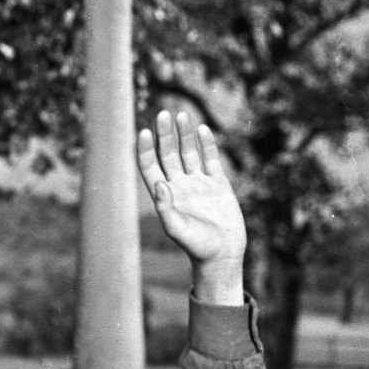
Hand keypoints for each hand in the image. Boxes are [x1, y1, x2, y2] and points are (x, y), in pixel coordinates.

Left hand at [138, 111, 246, 296]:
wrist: (223, 254)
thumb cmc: (196, 246)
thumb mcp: (176, 229)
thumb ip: (166, 208)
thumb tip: (160, 183)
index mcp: (164, 195)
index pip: (150, 166)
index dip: (146, 149)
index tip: (145, 131)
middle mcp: (179, 185)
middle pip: (168, 153)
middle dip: (165, 134)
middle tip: (164, 114)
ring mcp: (199, 183)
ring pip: (189, 152)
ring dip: (184, 135)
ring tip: (181, 115)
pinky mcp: (218, 184)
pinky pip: (211, 159)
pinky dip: (207, 144)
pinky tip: (201, 129)